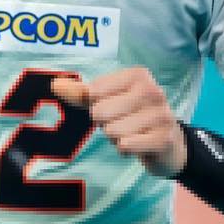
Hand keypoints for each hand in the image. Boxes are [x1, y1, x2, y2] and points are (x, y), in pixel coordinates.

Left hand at [52, 68, 186, 176]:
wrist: (168, 142)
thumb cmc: (131, 115)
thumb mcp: (106, 99)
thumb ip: (80, 92)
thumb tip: (54, 84)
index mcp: (137, 75)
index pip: (93, 91)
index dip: (93, 104)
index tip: (109, 105)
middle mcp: (153, 91)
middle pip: (100, 111)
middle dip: (103, 122)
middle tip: (119, 122)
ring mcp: (162, 115)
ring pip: (112, 130)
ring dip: (115, 137)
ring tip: (129, 133)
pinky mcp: (164, 138)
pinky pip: (126, 145)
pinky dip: (125, 149)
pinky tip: (136, 144)